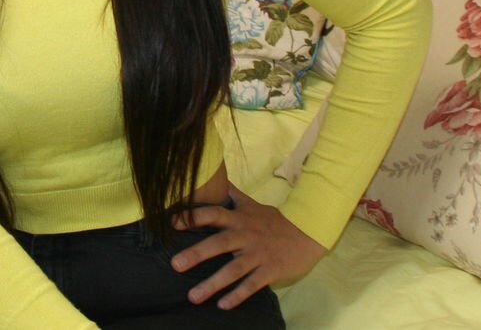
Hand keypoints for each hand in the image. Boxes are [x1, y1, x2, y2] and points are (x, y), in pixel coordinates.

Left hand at [168, 187, 326, 309]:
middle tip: (175, 265)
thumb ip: (233, 195)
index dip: (193, 217)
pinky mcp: (271, 270)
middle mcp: (246, 235)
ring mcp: (258, 254)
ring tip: (193, 297)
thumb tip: (216, 176)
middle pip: (219, 243)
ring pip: (234, 270)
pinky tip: (223, 305)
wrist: (308, 233)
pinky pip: (252, 284)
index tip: (172, 223)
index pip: (213, 214)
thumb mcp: (253, 204)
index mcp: (240, 219)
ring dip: (213, 284)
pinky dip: (238, 295)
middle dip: (196, 254)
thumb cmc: (275, 221)